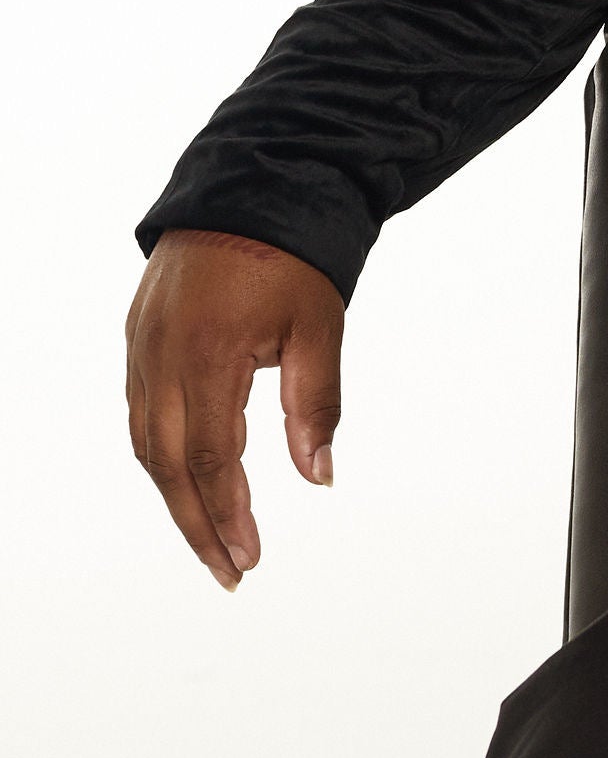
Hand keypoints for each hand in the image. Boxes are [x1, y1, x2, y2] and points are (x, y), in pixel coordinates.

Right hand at [124, 229, 345, 587]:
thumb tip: (318, 474)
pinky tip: (188, 479)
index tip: (249, 557)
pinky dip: (162, 455)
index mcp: (206, 355)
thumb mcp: (319, 327)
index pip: (213, 460)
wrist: (249, 186)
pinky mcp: (138, 338)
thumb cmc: (291, 254)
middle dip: (197, 525)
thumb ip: (315, 403)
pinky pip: (141, 411)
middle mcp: (161, 357)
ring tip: (210, 537)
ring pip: (148, 443)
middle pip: (169, 466)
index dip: (229, 515)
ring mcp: (142, 348)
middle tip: (228, 571)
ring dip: (176, 496)